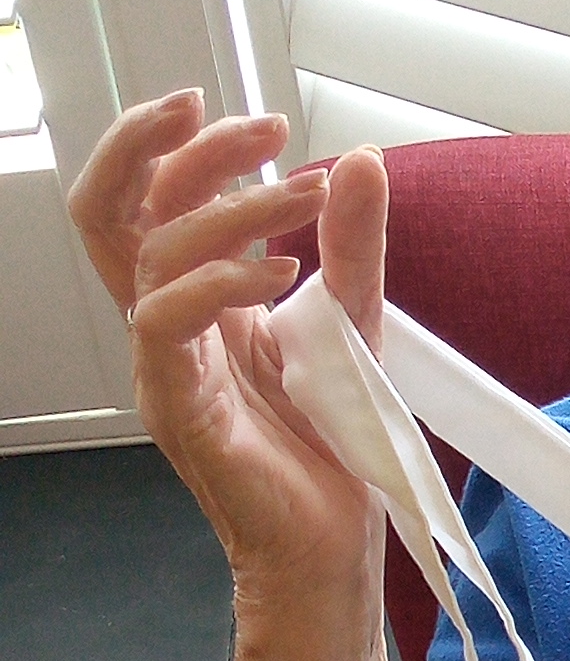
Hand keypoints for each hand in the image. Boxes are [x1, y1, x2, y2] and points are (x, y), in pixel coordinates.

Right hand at [68, 94, 390, 617]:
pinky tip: (281, 272)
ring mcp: (164, 365)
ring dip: (231, 209)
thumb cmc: (331, 443)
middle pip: (117, 211)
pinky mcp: (178, 407)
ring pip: (150, 254)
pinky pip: (166, 322)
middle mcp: (165, 326)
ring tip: (305, 200)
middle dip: (178, 151)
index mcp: (194, 300)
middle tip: (261, 132)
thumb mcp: (354, 322)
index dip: (170, 146)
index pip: (142, 201)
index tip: (243, 117)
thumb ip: (352, 245)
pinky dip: (219, 281)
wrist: (333, 543)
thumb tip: (362, 161)